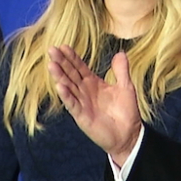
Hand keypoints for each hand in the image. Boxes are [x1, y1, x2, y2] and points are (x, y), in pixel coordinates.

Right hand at [47, 45, 141, 163]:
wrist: (129, 134)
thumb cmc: (126, 112)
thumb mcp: (126, 87)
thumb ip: (121, 71)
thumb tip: (120, 53)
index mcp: (93, 83)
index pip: (80, 67)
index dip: (72, 57)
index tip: (63, 46)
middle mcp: (85, 92)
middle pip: (71, 74)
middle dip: (61, 62)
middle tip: (51, 50)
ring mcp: (82, 103)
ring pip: (68, 87)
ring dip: (59, 77)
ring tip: (51, 65)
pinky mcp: (82, 116)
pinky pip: (73, 104)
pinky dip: (66, 96)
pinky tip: (60, 86)